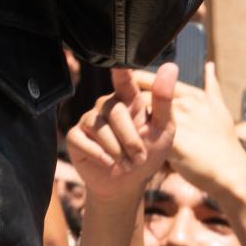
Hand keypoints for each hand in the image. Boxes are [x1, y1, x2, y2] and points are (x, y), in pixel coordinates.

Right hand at [66, 66, 175, 205]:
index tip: (118, 61)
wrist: (128, 184)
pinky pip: (82, 141)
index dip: (120, 70)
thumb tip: (170, 66)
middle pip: (114, 112)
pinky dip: (98, 155)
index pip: (124, 80)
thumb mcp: (163, 130)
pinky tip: (108, 164)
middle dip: (130, 139)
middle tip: (140, 158)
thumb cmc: (148, 153)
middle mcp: (106, 105)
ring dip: (117, 152)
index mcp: (128, 99)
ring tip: (126, 164)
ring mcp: (89, 120)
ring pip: (99, 128)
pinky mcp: (75, 137)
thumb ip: (164, 100)